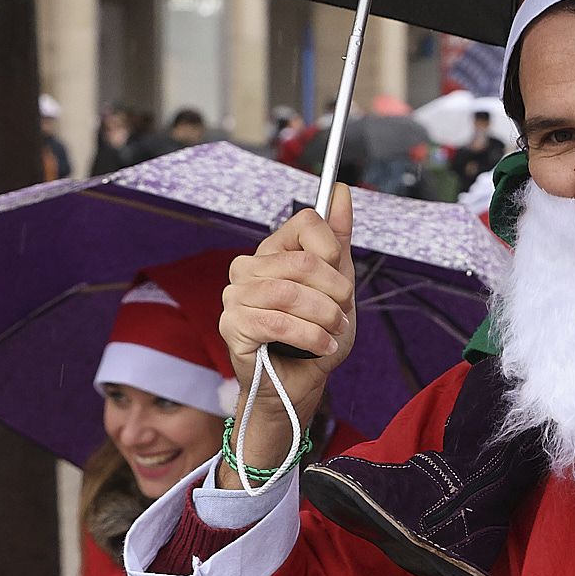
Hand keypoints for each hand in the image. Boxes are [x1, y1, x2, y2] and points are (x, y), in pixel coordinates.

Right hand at [218, 187, 355, 482]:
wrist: (301, 384)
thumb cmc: (317, 334)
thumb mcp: (339, 284)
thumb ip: (338, 238)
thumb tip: (340, 190)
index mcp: (273, 251)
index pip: (306, 222)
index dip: (334, 251)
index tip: (343, 280)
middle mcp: (248, 267)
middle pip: (303, 261)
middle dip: (336, 292)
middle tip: (342, 315)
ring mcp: (235, 295)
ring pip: (291, 292)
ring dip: (325, 317)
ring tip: (333, 333)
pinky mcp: (231, 325)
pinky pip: (278, 322)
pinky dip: (310, 336)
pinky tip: (322, 347)